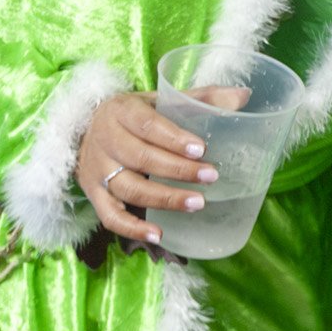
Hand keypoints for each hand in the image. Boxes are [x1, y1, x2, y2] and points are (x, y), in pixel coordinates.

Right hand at [73, 91, 231, 247]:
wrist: (88, 128)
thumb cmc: (135, 115)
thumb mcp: (162, 99)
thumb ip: (202, 98)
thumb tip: (243, 95)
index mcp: (122, 111)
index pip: (148, 125)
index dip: (174, 139)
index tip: (201, 149)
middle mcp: (105, 139)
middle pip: (141, 158)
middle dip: (178, 170)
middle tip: (211, 176)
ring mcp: (96, 170)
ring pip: (129, 188)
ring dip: (164, 198)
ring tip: (197, 203)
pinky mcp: (93, 194)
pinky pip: (110, 216)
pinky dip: (132, 229)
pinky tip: (158, 235)